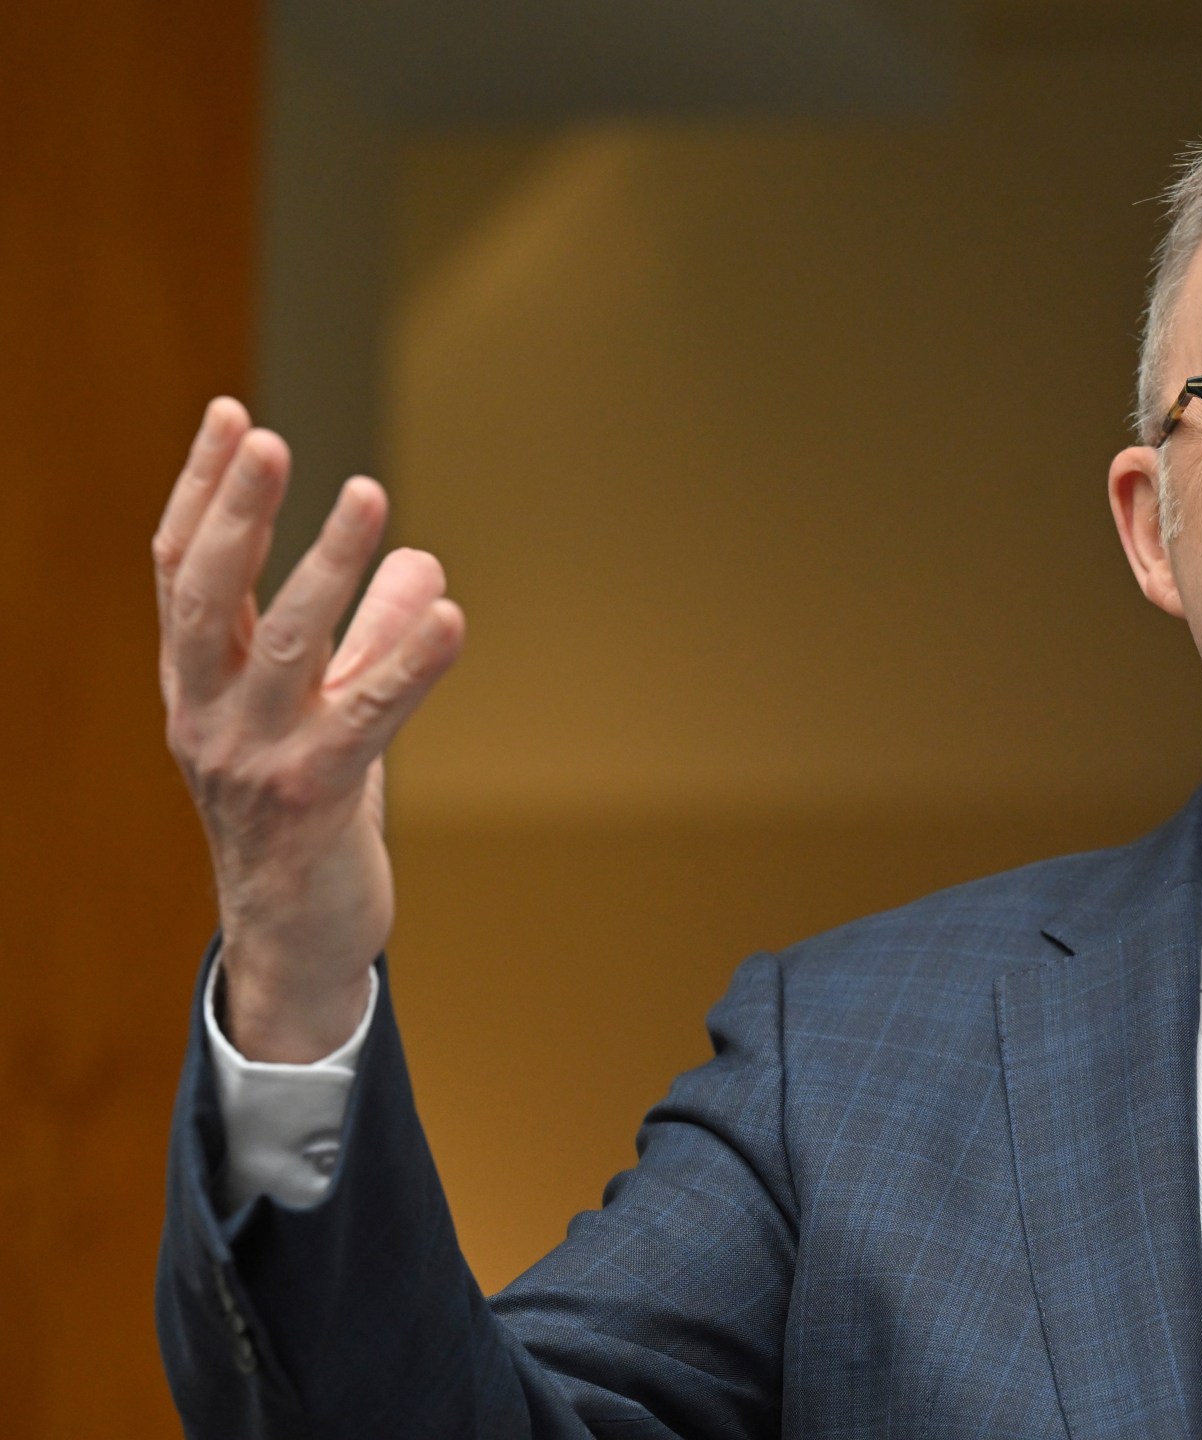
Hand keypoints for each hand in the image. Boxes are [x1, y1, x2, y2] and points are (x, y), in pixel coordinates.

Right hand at [154, 398, 464, 1061]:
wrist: (296, 938)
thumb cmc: (309, 813)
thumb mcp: (327, 713)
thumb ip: (364, 639)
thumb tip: (421, 563)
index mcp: (196, 683)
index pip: (181, 569)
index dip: (201, 491)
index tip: (228, 415)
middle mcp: (209, 713)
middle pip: (209, 593)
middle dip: (236, 511)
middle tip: (265, 437)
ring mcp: (257, 756)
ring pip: (287, 644)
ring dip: (329, 565)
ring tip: (368, 496)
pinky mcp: (317, 796)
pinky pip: (368, 716)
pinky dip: (410, 662)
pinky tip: (451, 617)